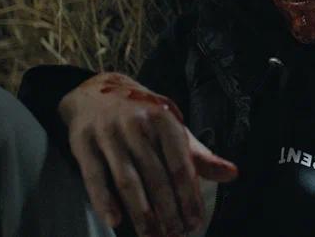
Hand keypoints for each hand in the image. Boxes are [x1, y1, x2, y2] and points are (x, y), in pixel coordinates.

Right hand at [59, 72, 237, 235]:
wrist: (95, 92)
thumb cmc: (142, 116)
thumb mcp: (172, 127)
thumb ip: (198, 155)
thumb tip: (232, 174)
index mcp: (163, 119)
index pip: (180, 165)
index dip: (189, 197)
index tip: (195, 223)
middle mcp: (136, 124)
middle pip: (156, 177)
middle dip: (168, 212)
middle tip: (176, 235)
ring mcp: (108, 133)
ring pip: (128, 181)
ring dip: (142, 214)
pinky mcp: (82, 143)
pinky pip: (95, 177)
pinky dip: (104, 200)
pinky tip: (116, 222)